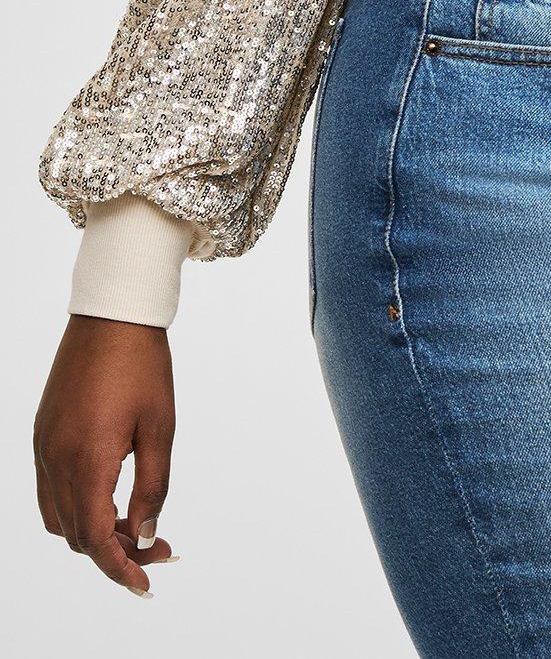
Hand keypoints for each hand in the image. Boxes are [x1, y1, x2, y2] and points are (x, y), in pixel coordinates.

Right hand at [33, 315, 178, 595]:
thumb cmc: (143, 365)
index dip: (120, 568)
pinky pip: (50, 491)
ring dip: (93, 531)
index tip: (146, 585)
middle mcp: (55, 460)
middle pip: (77, 535)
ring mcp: (43, 447)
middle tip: (157, 546)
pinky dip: (76, 507)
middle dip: (115, 551)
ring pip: (59, 518)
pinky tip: (109, 497)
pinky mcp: (42, 434)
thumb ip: (154, 486)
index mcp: (86, 461)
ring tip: (135, 523)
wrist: (113, 315)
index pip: (96, 538)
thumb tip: (147, 534)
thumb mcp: (160, 427)